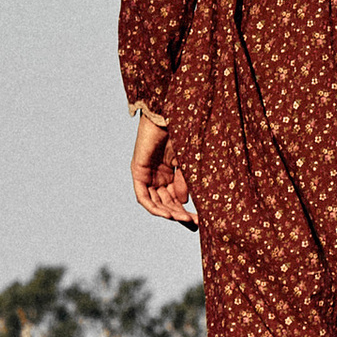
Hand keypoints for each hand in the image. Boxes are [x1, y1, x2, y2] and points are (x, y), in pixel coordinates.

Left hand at [130, 108, 195, 228]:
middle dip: (179, 214)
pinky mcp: (137, 172)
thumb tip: (184, 202)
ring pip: (156, 202)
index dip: (185, 210)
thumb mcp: (186, 162)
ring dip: (169, 212)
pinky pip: (143, 196)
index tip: (199, 222)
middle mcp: (156, 176)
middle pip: (166, 203)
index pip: (175, 198)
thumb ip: (184, 182)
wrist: (167, 114)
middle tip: (193, 223)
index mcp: (168, 173)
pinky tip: (169, 214)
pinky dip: (154, 207)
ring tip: (183, 219)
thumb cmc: (178, 131)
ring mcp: (146, 175)